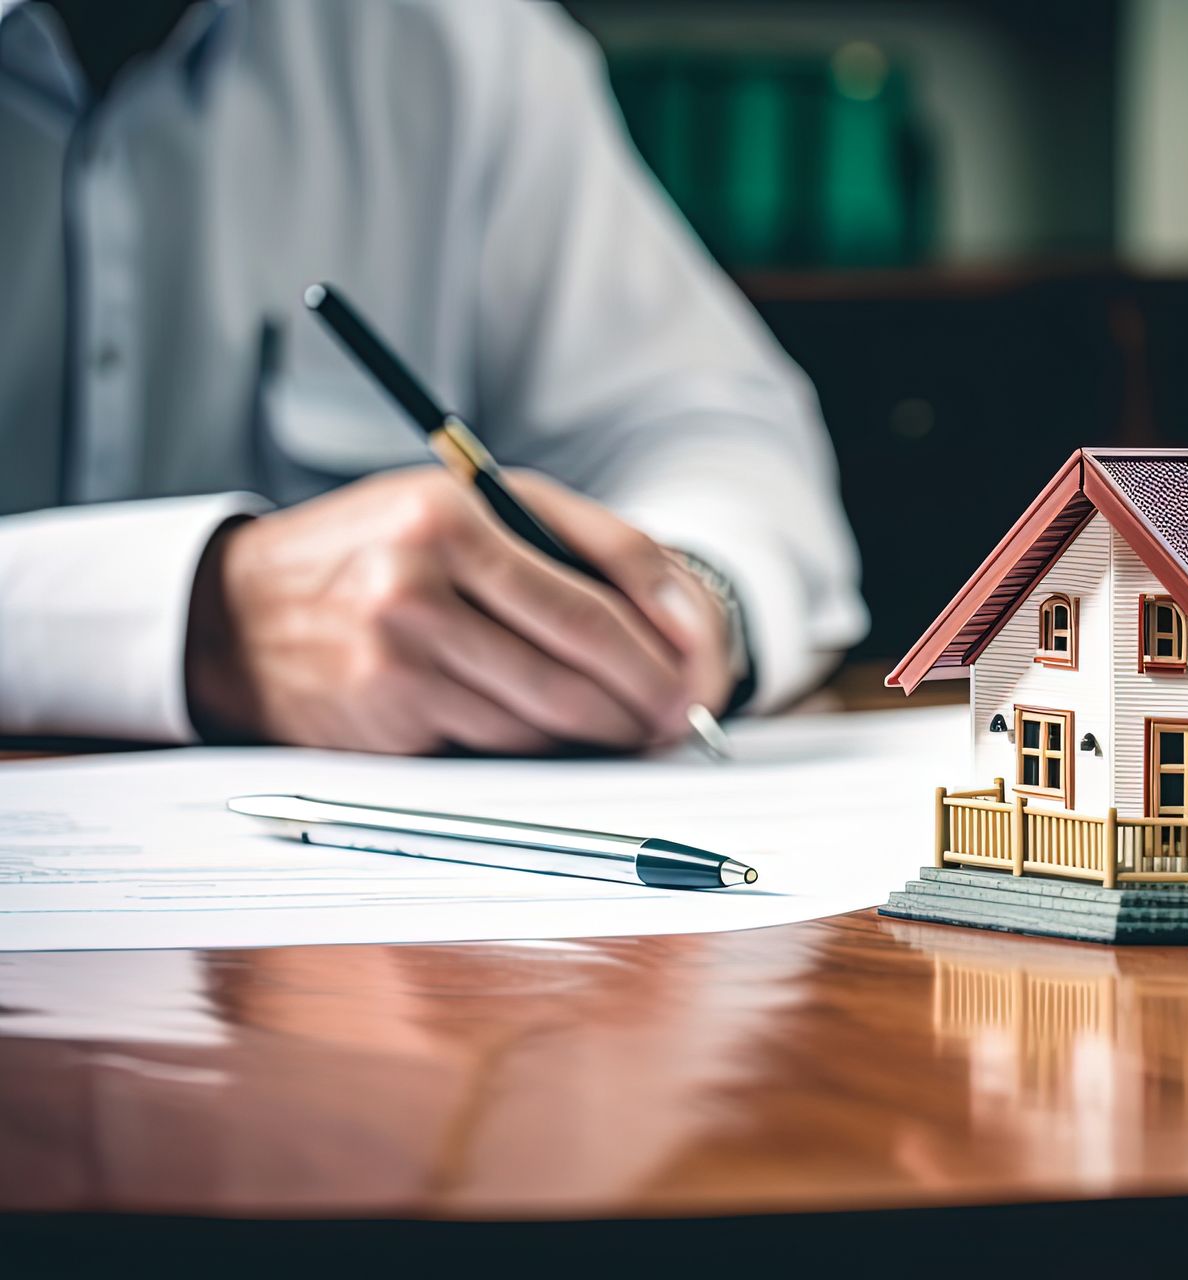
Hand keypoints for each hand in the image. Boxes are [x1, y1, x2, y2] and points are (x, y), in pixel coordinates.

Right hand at [185, 467, 733, 754]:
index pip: (605, 570)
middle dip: (652, 692)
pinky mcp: (385, 716)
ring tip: (633, 731)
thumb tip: (672, 630)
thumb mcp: (456, 510)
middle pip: (586, 647)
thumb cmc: (372, 557)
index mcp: (455, 510)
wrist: (233, 618)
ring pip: (548, 706)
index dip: (674, 624)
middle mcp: (424, 573)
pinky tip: (559, 741)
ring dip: (605, 729)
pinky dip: (542, 747)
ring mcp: (400, 649)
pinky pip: (499, 743)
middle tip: (684, 716)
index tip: (704, 662)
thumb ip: (561, 548)